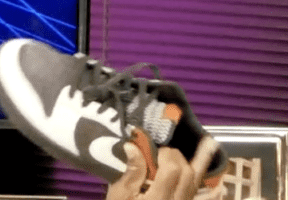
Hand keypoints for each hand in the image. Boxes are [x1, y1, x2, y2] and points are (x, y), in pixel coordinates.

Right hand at [106, 137, 220, 199]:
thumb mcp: (119, 195)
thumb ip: (131, 172)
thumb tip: (133, 145)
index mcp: (158, 198)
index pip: (172, 170)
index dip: (165, 154)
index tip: (153, 149)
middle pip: (187, 173)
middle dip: (177, 157)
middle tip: (162, 151)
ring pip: (197, 181)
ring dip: (201, 162)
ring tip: (208, 143)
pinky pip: (200, 195)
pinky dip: (208, 185)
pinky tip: (217, 178)